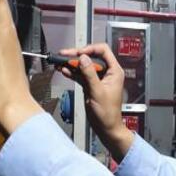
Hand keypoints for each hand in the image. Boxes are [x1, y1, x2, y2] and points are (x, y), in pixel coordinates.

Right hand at [59, 43, 133, 160]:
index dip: (90, 49)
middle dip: (77, 56)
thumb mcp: (97, 91)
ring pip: (84, 66)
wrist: (106, 127)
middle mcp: (107, 73)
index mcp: (114, 71)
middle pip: (91, 57)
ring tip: (60, 63)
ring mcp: (98, 79)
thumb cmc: (107, 113)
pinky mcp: (91, 85)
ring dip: (72, 64)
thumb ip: (89, 74)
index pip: (103, 51)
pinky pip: (81, 75)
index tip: (78, 52)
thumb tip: (84, 58)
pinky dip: (72, 72)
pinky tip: (64, 71)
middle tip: (64, 55)